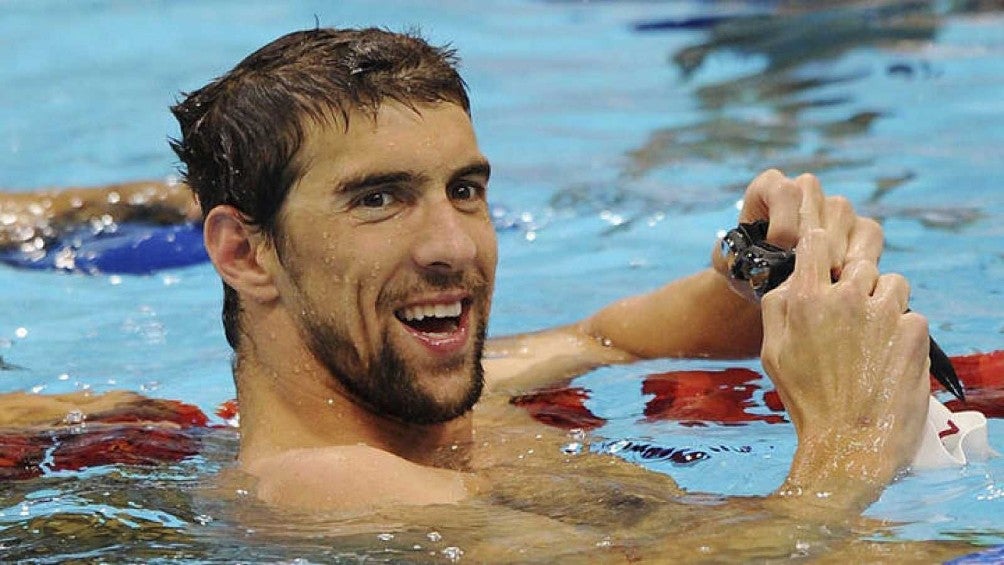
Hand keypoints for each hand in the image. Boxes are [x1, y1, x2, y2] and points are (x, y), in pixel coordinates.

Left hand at [712, 169, 883, 301]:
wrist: (770, 286)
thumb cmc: (746, 271)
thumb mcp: (730, 264)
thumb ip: (729, 257)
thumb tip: (744, 256)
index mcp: (769, 187)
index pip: (786, 191)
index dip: (783, 225)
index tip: (777, 253)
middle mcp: (805, 190)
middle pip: (818, 201)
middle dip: (811, 241)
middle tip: (805, 271)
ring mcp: (834, 207)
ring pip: (844, 214)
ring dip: (835, 248)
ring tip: (822, 278)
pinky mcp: (860, 228)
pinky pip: (869, 232)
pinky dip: (861, 255)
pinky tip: (845, 278)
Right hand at [760, 224, 929, 511]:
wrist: (849, 443)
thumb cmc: (806, 400)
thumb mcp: (772, 352)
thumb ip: (777, 307)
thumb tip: (792, 277)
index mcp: (807, 299)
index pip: (817, 241)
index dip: (822, 247)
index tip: (825, 262)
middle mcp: (846, 297)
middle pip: (859, 262)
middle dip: (857, 282)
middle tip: (852, 316)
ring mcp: (884, 312)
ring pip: (892, 283)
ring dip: (885, 301)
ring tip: (874, 337)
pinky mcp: (915, 331)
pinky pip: (912, 315)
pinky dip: (903, 331)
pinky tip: (889, 357)